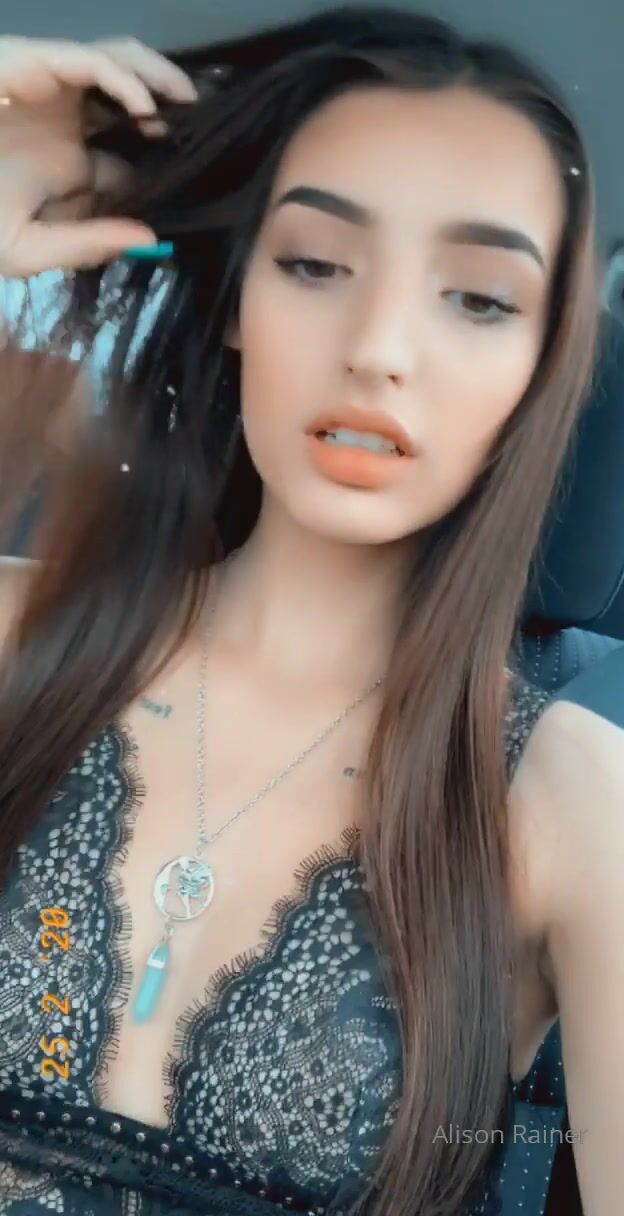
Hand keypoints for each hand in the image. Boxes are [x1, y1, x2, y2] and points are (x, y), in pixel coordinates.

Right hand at [0, 35, 198, 277]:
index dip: (169, 166)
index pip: (134, 163)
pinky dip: (124, 77)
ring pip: (120, 65)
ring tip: (191, 105)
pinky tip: (147, 108)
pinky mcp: (35, 63)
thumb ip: (87, 245)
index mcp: (71, 167)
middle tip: (215, 130)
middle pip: (136, 100)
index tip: (203, 180)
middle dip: (177, 109)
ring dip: (160, 79)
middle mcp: (69, 124)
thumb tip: (149, 240)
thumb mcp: (28, 249)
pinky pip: (91, 60)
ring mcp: (54, 91)